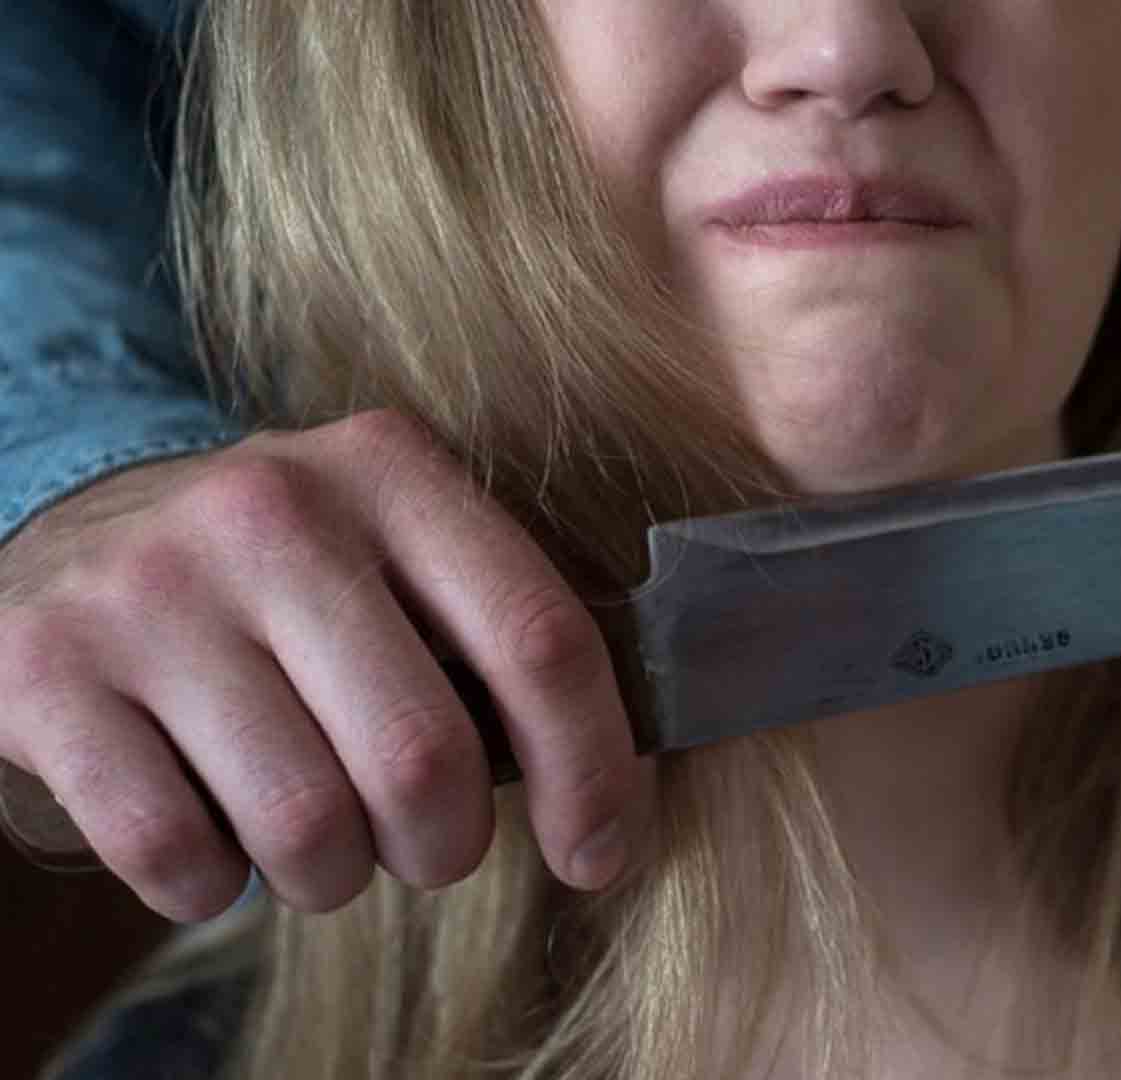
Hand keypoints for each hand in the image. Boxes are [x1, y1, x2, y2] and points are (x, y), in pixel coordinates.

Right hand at [0, 410, 644, 920]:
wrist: (65, 540)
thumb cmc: (286, 584)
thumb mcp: (395, 552)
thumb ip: (498, 636)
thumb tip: (614, 790)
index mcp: (390, 469)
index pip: (541, 638)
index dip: (593, 770)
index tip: (598, 852)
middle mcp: (269, 511)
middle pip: (424, 755)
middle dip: (446, 846)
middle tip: (430, 849)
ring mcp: (148, 589)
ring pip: (304, 823)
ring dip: (331, 877)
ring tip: (319, 843)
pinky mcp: (47, 671)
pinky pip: (175, 851)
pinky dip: (213, 886)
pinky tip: (215, 842)